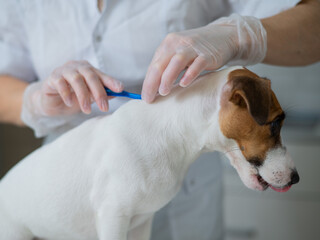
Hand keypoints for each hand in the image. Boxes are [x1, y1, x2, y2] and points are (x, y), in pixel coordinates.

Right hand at [21, 60, 123, 136]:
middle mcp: (78, 67)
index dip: (111, 81)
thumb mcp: (89, 98)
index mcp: (89, 70)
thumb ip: (101, 94)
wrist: (52, 102)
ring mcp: (64, 70)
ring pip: (77, 79)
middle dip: (99, 92)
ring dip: (83, 96)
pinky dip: (67, 94)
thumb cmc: (73, 97)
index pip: (102, 75)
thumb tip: (116, 94)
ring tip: (87, 110)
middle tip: (104, 107)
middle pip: (91, 76)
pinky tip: (70, 103)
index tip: (121, 89)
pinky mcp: (52, 77)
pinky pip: (60, 83)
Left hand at [142, 14, 266, 102]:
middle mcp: (177, 44)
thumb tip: (154, 88)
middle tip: (150, 98)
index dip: (147, 83)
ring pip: (176, 62)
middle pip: (161, 64)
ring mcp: (192, 48)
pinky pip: (197, 64)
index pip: (154, 66)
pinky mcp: (207, 54)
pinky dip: (189, 74)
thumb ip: (167, 66)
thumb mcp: (178, 53)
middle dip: (152, 83)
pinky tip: (183, 84)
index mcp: (168, 45)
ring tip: (164, 92)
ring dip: (168, 78)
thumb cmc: (197, 50)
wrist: (223, 35)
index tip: (146, 97)